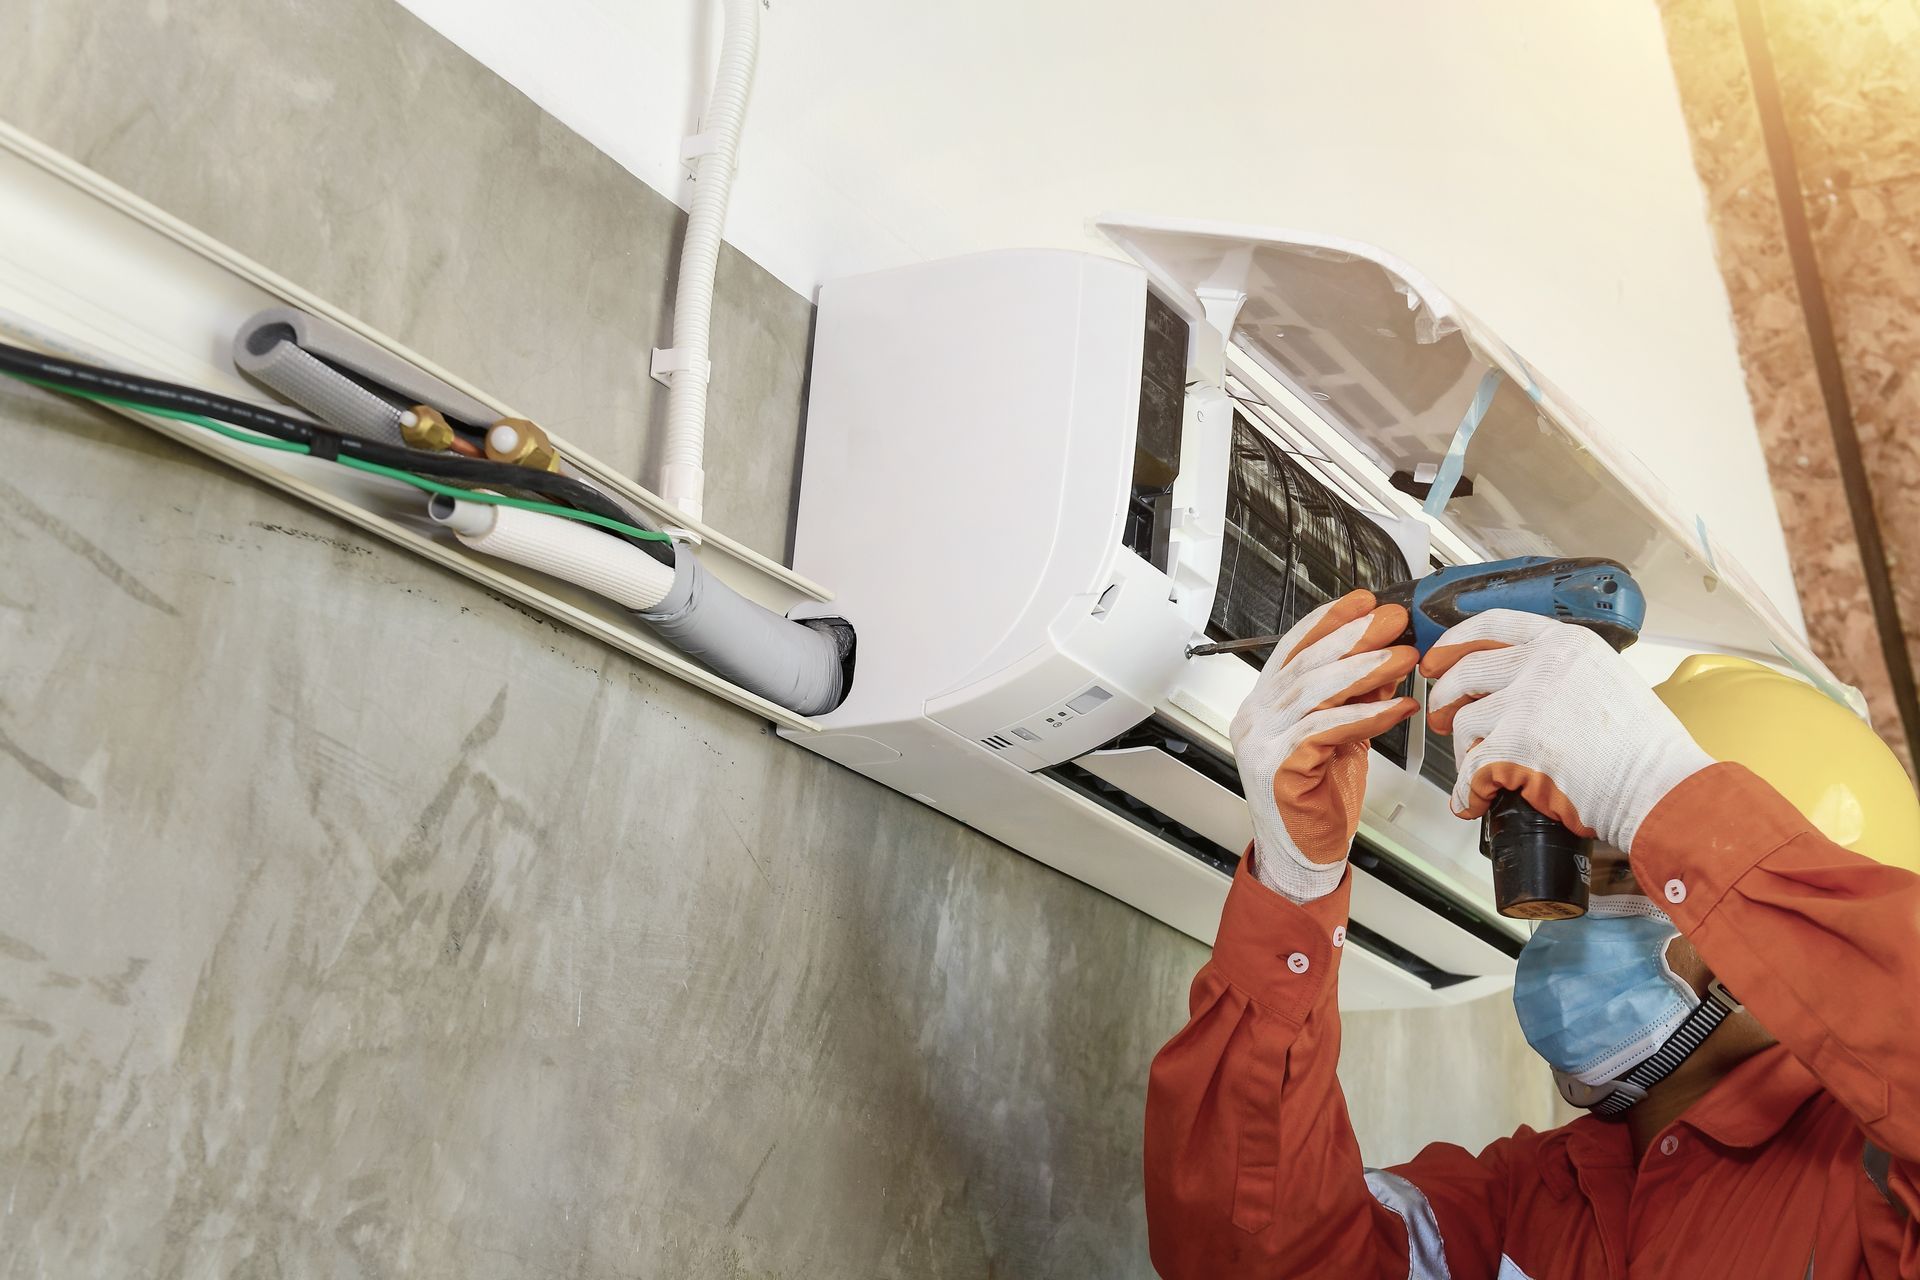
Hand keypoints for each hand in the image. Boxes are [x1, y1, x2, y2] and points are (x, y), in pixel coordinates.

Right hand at [1231, 590, 1419, 901]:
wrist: (1302, 856)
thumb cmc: (1317, 800)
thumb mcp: (1340, 736)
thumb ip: (1353, 699)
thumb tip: (1383, 662)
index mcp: (1264, 705)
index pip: (1293, 648)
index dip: (1329, 621)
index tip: (1363, 602)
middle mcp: (1254, 718)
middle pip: (1304, 664)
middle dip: (1352, 637)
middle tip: (1391, 621)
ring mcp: (1261, 742)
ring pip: (1313, 692)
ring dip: (1364, 670)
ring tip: (1402, 657)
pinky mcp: (1278, 768)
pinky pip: (1325, 730)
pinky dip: (1366, 716)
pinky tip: (1395, 708)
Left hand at [1420, 610, 1712, 851]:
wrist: (1661, 787)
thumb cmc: (1644, 747)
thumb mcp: (1606, 679)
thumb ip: (1560, 673)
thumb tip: (1517, 686)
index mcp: (1566, 644)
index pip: (1494, 623)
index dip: (1456, 640)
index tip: (1438, 655)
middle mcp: (1543, 665)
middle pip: (1466, 671)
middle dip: (1444, 697)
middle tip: (1441, 715)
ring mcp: (1527, 704)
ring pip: (1464, 722)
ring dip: (1464, 750)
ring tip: (1478, 768)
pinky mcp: (1517, 746)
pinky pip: (1471, 769)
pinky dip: (1467, 791)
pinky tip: (1473, 799)